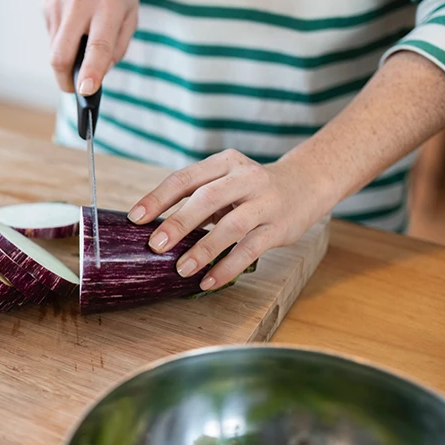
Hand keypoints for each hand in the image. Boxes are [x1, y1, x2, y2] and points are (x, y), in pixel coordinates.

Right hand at [43, 0, 137, 94]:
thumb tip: (101, 73)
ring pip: (55, 49)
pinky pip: (53, 36)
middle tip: (72, 88)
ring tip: (80, 43)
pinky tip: (73, 26)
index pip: (98, 45)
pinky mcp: (46, 5)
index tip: (86, 91)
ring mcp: (59, 4)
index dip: (92, 71)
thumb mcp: (131, 11)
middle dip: (64, 79)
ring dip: (66, 58)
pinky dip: (63, 41)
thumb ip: (119, 44)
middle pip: (62, 54)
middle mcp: (81, 3)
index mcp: (110, 5)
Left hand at [127, 150, 331, 289]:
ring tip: (181, 269)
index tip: (136, 218)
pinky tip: (208, 281)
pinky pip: (250, 250)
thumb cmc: (252, 188)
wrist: (308, 182)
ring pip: (231, 226)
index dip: (158, 198)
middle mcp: (245, 178)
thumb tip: (156, 229)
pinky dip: (227, 267)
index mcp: (224, 163)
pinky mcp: (279, 227)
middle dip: (178, 223)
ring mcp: (265, 202)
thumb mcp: (225, 182)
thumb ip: (197, 199)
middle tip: (155, 245)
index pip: (185, 178)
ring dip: (203, 249)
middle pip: (206, 198)